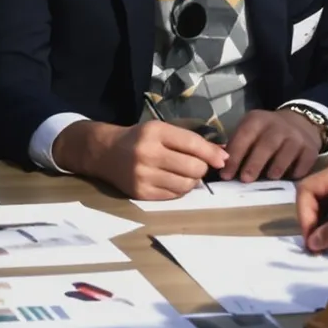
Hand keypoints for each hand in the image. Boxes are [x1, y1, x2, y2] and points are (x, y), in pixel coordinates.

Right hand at [55, 117, 225, 199]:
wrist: (105, 152)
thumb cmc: (139, 138)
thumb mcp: (161, 130)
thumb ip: (190, 141)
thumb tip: (222, 155)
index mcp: (154, 132)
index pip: (192, 144)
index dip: (211, 153)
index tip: (223, 159)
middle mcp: (148, 153)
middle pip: (193, 167)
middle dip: (201, 168)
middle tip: (196, 166)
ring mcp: (143, 175)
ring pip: (186, 184)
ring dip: (192, 181)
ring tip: (184, 174)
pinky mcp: (141, 193)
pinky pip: (174, 196)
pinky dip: (179, 190)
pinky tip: (172, 181)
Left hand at [223, 109, 324, 182]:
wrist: (300, 123)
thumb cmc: (267, 132)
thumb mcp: (251, 129)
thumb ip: (238, 144)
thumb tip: (221, 163)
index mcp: (257, 120)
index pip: (244, 136)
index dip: (234, 156)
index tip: (226, 175)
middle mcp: (277, 126)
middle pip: (265, 145)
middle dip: (254, 163)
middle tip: (245, 180)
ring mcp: (296, 137)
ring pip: (286, 153)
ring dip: (276, 167)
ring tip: (268, 179)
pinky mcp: (310, 149)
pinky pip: (303, 163)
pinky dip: (295, 172)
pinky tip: (288, 179)